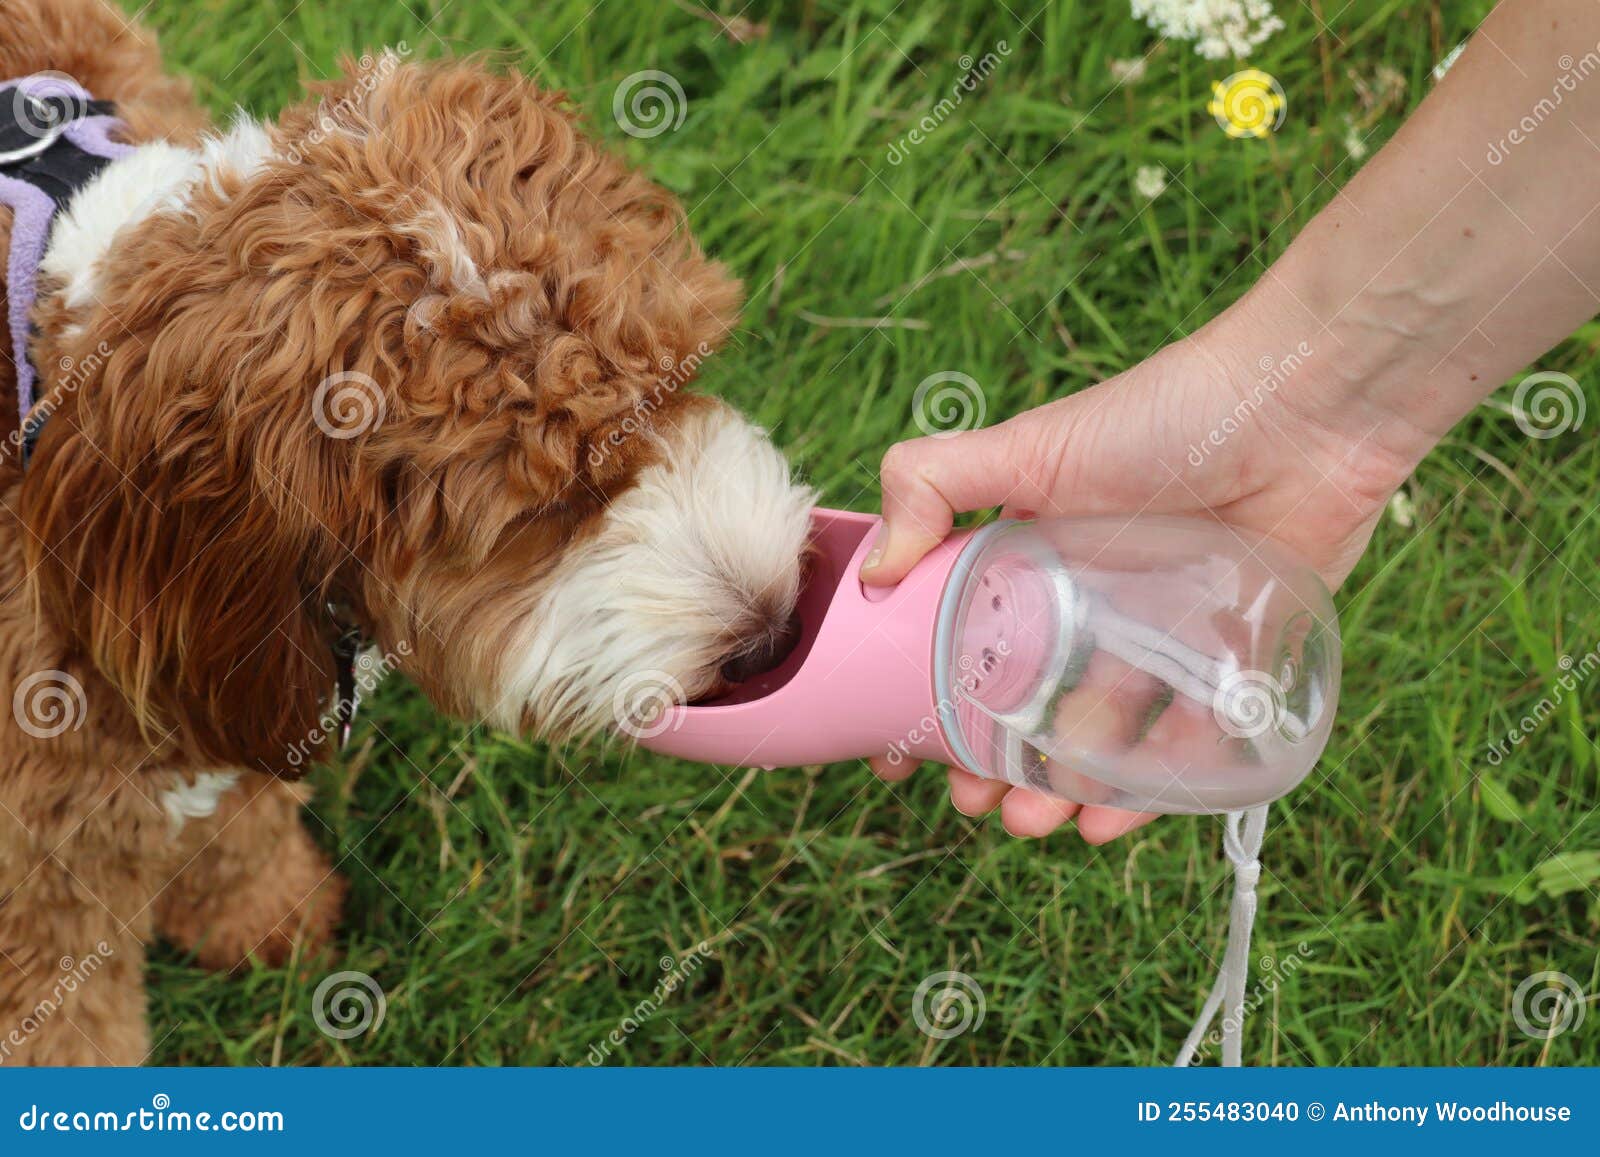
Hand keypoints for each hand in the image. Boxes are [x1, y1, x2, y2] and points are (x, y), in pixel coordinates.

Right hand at [860, 295, 1415, 841]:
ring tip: (1028, 824)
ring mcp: (1161, 638)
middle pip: (1028, 700)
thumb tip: (871, 572)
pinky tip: (1105, 823)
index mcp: (1035, 553)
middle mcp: (1093, 601)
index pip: (967, 637)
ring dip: (1056, 790)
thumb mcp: (1029, 444)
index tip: (898, 749)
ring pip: (1098, 734)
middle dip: (990, 759)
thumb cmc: (1166, 417)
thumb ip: (932, 483)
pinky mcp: (1232, 667)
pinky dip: (1144, 794)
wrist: (1309, 412)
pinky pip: (1183, 747)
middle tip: (970, 799)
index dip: (928, 693)